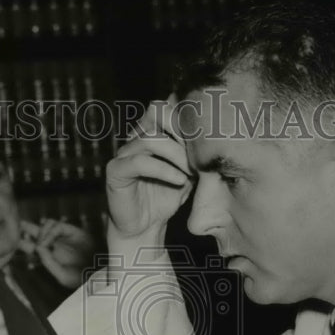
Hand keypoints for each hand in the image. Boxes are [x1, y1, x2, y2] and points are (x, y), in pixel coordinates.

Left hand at [20, 218, 93, 288]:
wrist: (100, 271)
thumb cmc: (81, 278)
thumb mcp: (61, 276)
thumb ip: (48, 262)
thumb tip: (38, 247)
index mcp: (48, 256)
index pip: (31, 246)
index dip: (21, 242)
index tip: (12, 240)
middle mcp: (53, 244)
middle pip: (34, 232)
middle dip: (25, 227)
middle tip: (16, 223)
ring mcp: (62, 237)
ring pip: (44, 226)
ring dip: (40, 233)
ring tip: (42, 245)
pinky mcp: (72, 230)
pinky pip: (56, 225)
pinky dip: (50, 231)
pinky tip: (49, 241)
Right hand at [106, 95, 192, 245]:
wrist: (145, 228)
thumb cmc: (167, 197)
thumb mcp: (190, 170)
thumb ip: (198, 151)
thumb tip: (220, 134)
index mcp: (151, 131)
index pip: (168, 106)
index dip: (188, 119)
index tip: (207, 141)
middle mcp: (135, 136)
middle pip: (157, 110)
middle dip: (182, 130)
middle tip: (199, 152)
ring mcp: (124, 152)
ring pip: (151, 139)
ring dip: (177, 155)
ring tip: (192, 172)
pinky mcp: (115, 171)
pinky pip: (140, 162)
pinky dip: (164, 170)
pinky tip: (180, 181)